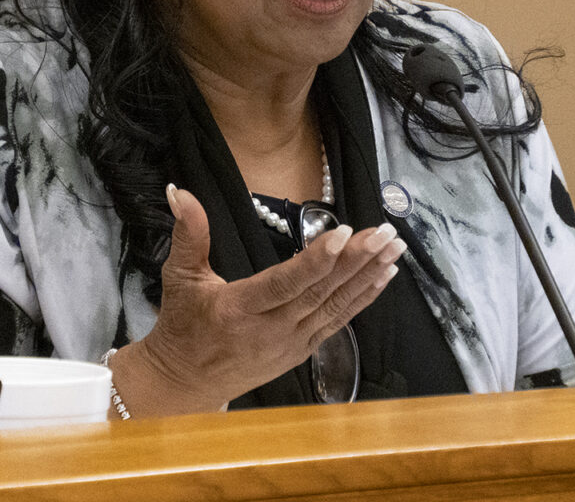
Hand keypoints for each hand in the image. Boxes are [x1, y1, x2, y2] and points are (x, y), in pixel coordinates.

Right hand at [107, 184, 403, 416]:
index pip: (285, 283)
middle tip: (385, 232)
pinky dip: (363, 299)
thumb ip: (188, 232)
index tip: (345, 233)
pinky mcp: (302, 351)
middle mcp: (270, 330)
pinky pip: (338, 322)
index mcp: (239, 309)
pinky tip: (384, 277)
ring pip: (335, 307)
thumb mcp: (179, 277)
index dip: (316, 260)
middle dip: (356, 261)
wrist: (186, 383)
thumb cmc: (182, 325)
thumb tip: (181, 191)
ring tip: (394, 249)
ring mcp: (291, 343)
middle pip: (320, 292)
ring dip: (368, 277)